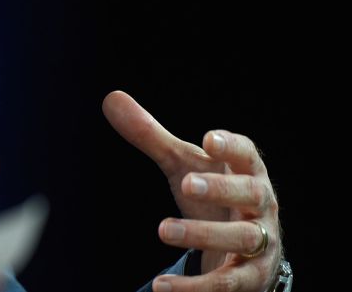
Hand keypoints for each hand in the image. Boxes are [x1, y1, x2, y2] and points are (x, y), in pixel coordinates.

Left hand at [103, 91, 281, 291]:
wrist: (246, 250)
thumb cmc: (214, 196)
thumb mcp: (184, 166)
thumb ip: (151, 136)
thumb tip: (111, 99)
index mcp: (247, 172)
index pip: (247, 154)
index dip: (231, 146)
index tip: (208, 140)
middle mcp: (260, 206)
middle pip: (250, 194)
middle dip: (220, 189)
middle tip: (186, 184)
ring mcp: (260, 243)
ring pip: (241, 238)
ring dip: (203, 234)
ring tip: (162, 230)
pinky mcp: (249, 278)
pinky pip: (226, 284)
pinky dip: (196, 288)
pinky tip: (163, 288)